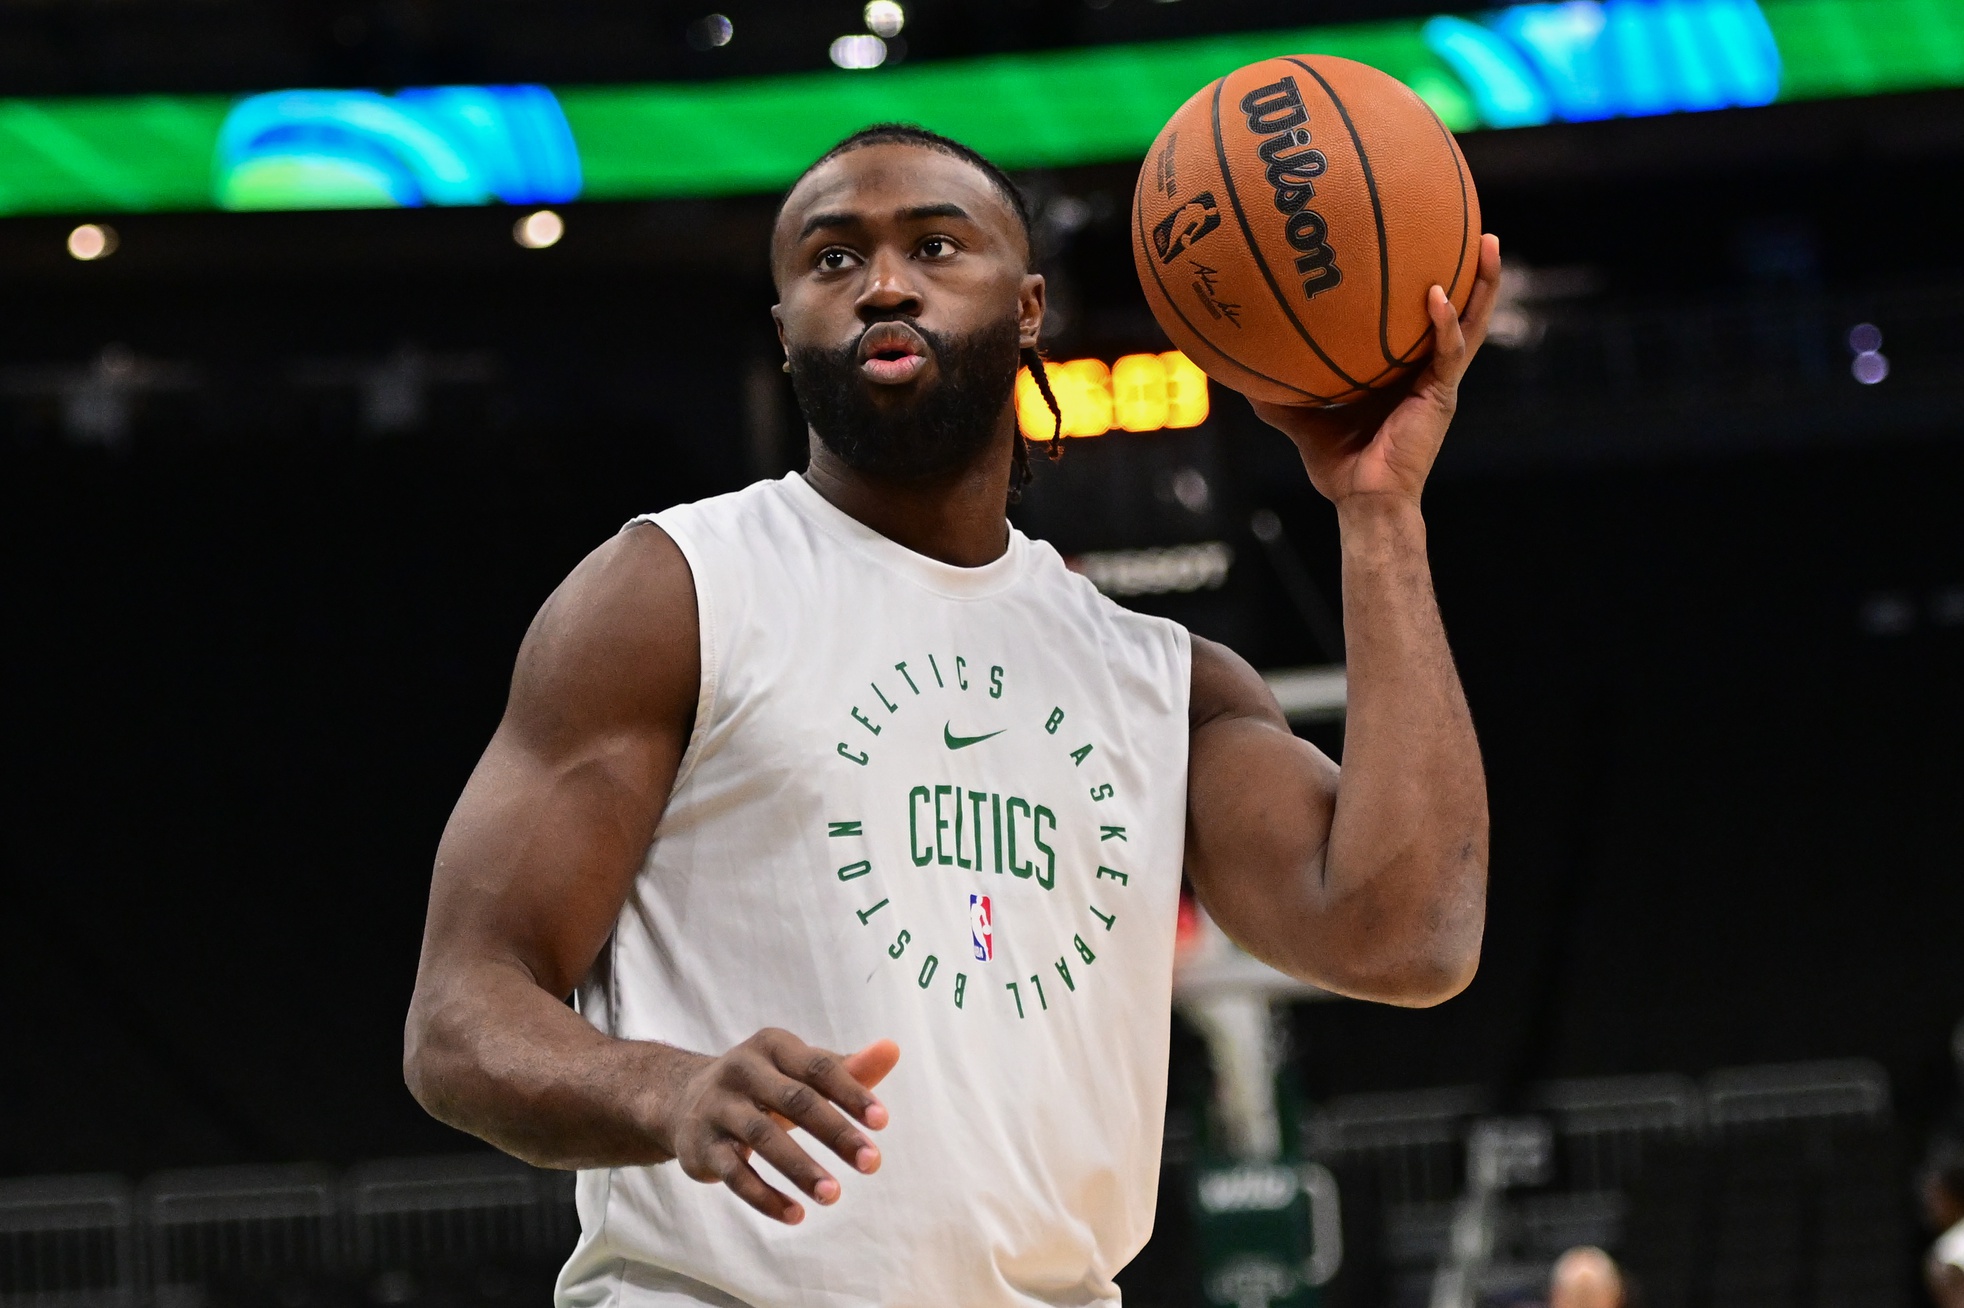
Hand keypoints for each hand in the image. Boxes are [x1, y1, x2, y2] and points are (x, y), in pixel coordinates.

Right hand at [655, 1030, 899, 1223]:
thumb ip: (848, 1067)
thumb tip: (893, 1049)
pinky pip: (734, 1173)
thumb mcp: (800, 1070)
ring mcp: (718, 1107)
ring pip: (763, 1137)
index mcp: (773, 1046)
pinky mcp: (701, 1146)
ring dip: (801, 1169)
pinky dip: (764, 1196)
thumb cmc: (763, 1084)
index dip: (851, 1093)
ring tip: (834, 1195)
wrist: (682, 1099)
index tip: (882, 1122)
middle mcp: (741, 1070)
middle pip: (794, 1101)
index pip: (818, 1068)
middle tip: (872, 1162)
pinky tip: (795, 1214)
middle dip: (836, 1133)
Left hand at [1251, 234, 1500, 507]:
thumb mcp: (1304, 420)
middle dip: (1473, 271)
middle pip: (1462, 310)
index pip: (1425, 320)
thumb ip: (1280, 394)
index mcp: (1405, 371)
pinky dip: (1446, 324)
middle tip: (1475, 227)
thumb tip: (1240, 370)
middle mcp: (1428, 370)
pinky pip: (1448, 353)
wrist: (1363, 500)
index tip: (1428, 241)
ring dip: (1482, 284)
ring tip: (1486, 243)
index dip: (1434, 283)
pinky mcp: (1441, 396)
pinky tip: (1437, 297)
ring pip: (1472, 323)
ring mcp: (1440, 382)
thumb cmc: (1340, 465)